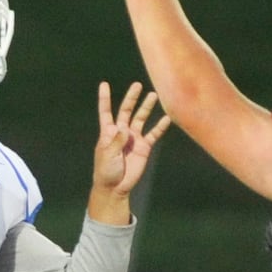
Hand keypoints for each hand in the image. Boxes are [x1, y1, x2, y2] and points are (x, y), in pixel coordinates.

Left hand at [91, 81, 170, 208]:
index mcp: (108, 132)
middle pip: (126, 111)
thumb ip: (116, 141)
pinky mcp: (144, 147)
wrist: (116, 187)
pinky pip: (153, 134)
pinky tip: (166, 118)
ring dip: (146, 107)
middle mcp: (121, 132)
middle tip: (137, 85)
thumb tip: (124, 128)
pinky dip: (159, 126)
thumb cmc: (106, 171)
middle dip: (132, 98)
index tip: (104, 84)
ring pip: (141, 118)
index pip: (106, 112)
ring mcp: (134, 138)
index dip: (105, 98)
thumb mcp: (108, 155)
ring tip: (153, 95)